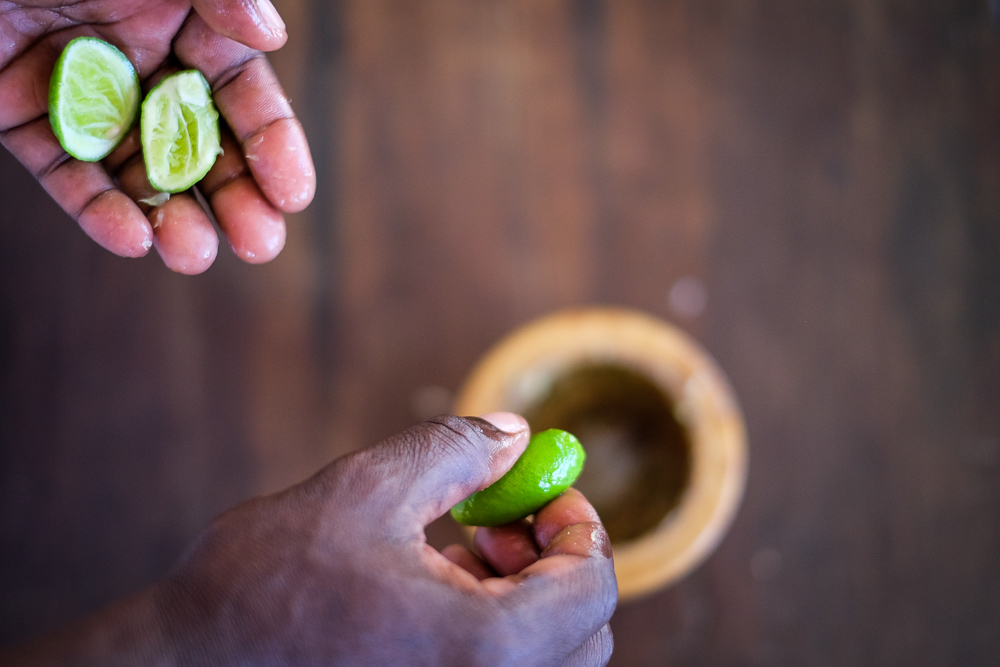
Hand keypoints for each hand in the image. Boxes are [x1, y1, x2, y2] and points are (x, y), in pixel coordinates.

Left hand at [0, 0, 315, 272]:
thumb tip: (272, 37)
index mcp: (179, 11)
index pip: (242, 88)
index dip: (272, 142)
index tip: (294, 196)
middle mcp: (136, 53)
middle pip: (198, 139)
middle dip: (233, 196)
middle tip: (259, 245)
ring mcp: (78, 89)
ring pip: (137, 167)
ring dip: (172, 216)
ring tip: (193, 255)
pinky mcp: (20, 117)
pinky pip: (66, 172)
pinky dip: (97, 210)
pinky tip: (132, 239)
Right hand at [4, 414, 616, 665]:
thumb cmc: (263, 586)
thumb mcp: (366, 489)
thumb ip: (456, 451)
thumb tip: (514, 434)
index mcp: (484, 648)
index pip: (592, 588)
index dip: (579, 524)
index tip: (544, 487)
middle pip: (579, 631)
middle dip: (550, 558)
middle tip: (497, 516)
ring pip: (538, 655)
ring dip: (519, 590)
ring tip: (457, 541)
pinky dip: (487, 624)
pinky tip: (432, 581)